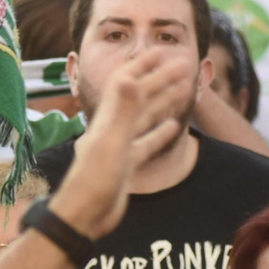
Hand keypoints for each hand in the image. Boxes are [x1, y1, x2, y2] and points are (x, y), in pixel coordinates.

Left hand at [49, 49, 187, 239]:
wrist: (83, 218)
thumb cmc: (94, 182)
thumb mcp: (111, 143)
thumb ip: (122, 111)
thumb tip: (129, 77)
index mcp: (107, 120)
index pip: (127, 83)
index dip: (144, 65)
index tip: (164, 51)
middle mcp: (111, 129)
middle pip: (140, 97)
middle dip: (161, 78)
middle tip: (185, 64)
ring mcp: (118, 147)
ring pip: (145, 118)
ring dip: (164, 100)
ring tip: (184, 87)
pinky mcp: (124, 165)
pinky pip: (146, 143)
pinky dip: (160, 132)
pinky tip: (174, 125)